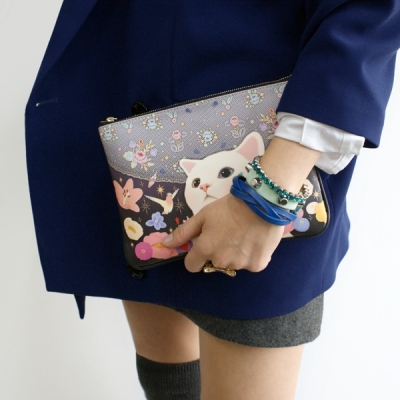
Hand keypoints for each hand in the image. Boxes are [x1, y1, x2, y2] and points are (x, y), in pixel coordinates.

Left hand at [162, 193, 283, 272]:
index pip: (192, 266)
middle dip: (217, 253)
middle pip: (214, 264)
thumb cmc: (229, 207)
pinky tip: (255, 240)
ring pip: (233, 264)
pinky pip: (250, 264)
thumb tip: (166, 244)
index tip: (204, 246)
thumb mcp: (203, 216)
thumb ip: (183, 232)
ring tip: (243, 235)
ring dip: (235, 255)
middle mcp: (222, 261)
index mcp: (206, 249)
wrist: (262, 202)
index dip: (196, 257)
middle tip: (227, 235)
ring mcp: (241, 265)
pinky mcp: (258, 265)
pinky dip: (251, 256)